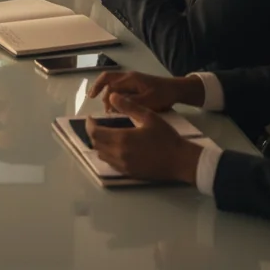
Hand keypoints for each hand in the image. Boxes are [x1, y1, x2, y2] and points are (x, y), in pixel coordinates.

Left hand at [87, 93, 202, 183]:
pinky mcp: (130, 174)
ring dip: (99, 144)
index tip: (91, 118)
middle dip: (93, 134)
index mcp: (122, 139)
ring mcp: (124, 166)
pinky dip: (108, 155)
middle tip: (97, 124)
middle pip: (96, 145)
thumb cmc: (166, 137)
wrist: (181, 161)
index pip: (95, 133)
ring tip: (105, 134)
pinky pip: (111, 164)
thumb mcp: (148, 116)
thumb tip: (111, 96)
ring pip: (102, 155)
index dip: (89, 125)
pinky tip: (115, 147)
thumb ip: (128, 106)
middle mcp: (119, 155)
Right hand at [88, 70, 204, 111]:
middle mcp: (128, 76)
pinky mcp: (135, 83)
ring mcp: (132, 79)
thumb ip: (130, 102)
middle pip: (107, 78)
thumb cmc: (163, 96)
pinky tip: (115, 102)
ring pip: (112, 81)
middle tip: (93, 100)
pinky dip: (113, 92)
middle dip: (99, 88)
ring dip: (106, 90)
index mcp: (130, 79)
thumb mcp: (148, 102)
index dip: (106, 98)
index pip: (111, 86)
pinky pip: (119, 85)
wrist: (177, 90)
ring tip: (105, 105)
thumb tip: (113, 105)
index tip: (105, 111)